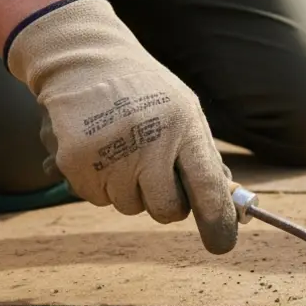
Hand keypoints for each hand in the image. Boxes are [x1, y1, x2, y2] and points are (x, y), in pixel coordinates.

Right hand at [5, 0, 237, 253]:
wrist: (83, 61)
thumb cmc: (145, 93)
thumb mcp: (184, 112)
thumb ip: (204, 159)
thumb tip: (229, 211)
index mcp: (184, 125)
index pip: (208, 187)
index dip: (218, 221)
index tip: (222, 243)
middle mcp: (150, 140)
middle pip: (167, 210)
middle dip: (166, 202)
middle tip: (155, 170)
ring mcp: (111, 152)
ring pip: (129, 207)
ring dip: (129, 189)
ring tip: (122, 147)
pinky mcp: (76, 161)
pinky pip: (98, 199)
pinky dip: (100, 183)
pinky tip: (100, 148)